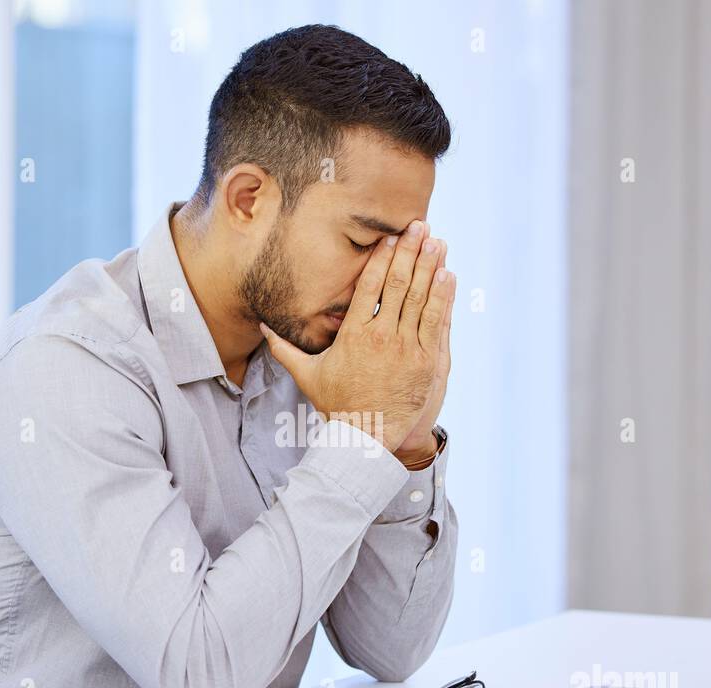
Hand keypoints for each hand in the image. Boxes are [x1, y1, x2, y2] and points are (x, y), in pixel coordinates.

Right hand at [261, 219, 455, 454]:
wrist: (365, 438)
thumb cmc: (337, 405)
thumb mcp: (308, 375)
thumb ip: (284, 348)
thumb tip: (262, 327)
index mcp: (354, 334)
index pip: (370, 285)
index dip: (382, 257)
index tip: (390, 236)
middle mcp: (382, 336)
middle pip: (399, 283)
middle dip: (410, 251)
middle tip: (419, 225)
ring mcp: (407, 348)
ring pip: (422, 298)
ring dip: (431, 266)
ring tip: (438, 242)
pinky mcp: (427, 362)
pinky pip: (437, 322)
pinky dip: (443, 298)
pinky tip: (449, 276)